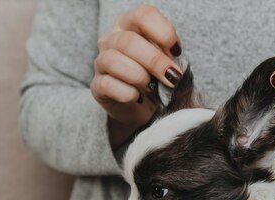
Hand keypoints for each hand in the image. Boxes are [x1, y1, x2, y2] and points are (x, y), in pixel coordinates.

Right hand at [91, 5, 182, 147]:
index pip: (144, 16)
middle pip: (128, 41)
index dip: (164, 32)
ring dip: (139, 77)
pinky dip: (127, 93)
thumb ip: (171, 57)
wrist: (144, 107)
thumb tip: (174, 64)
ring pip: (113, 60)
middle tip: (172, 77)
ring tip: (152, 88)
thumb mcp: (168, 63)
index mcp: (130, 25)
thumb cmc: (158, 79)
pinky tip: (138, 97)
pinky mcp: (97, 85)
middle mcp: (112, 39)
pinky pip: (107, 84)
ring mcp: (101, 62)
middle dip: (155, 61)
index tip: (177, 52)